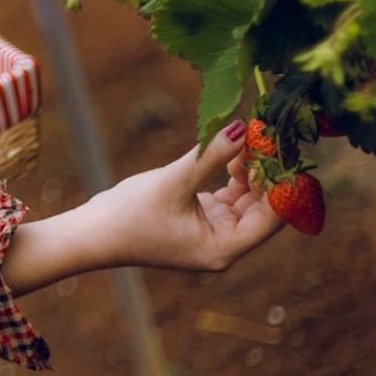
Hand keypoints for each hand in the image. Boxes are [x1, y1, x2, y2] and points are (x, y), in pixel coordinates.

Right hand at [101, 123, 287, 272]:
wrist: (92, 234)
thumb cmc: (129, 216)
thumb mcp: (174, 181)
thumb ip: (211, 156)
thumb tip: (243, 128)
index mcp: (224, 248)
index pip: (272, 219)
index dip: (282, 185)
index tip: (283, 150)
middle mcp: (225, 244)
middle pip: (263, 209)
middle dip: (267, 173)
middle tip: (267, 137)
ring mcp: (214, 232)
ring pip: (248, 200)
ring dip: (250, 171)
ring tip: (248, 138)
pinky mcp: (201, 219)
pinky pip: (230, 197)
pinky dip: (233, 175)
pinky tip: (232, 151)